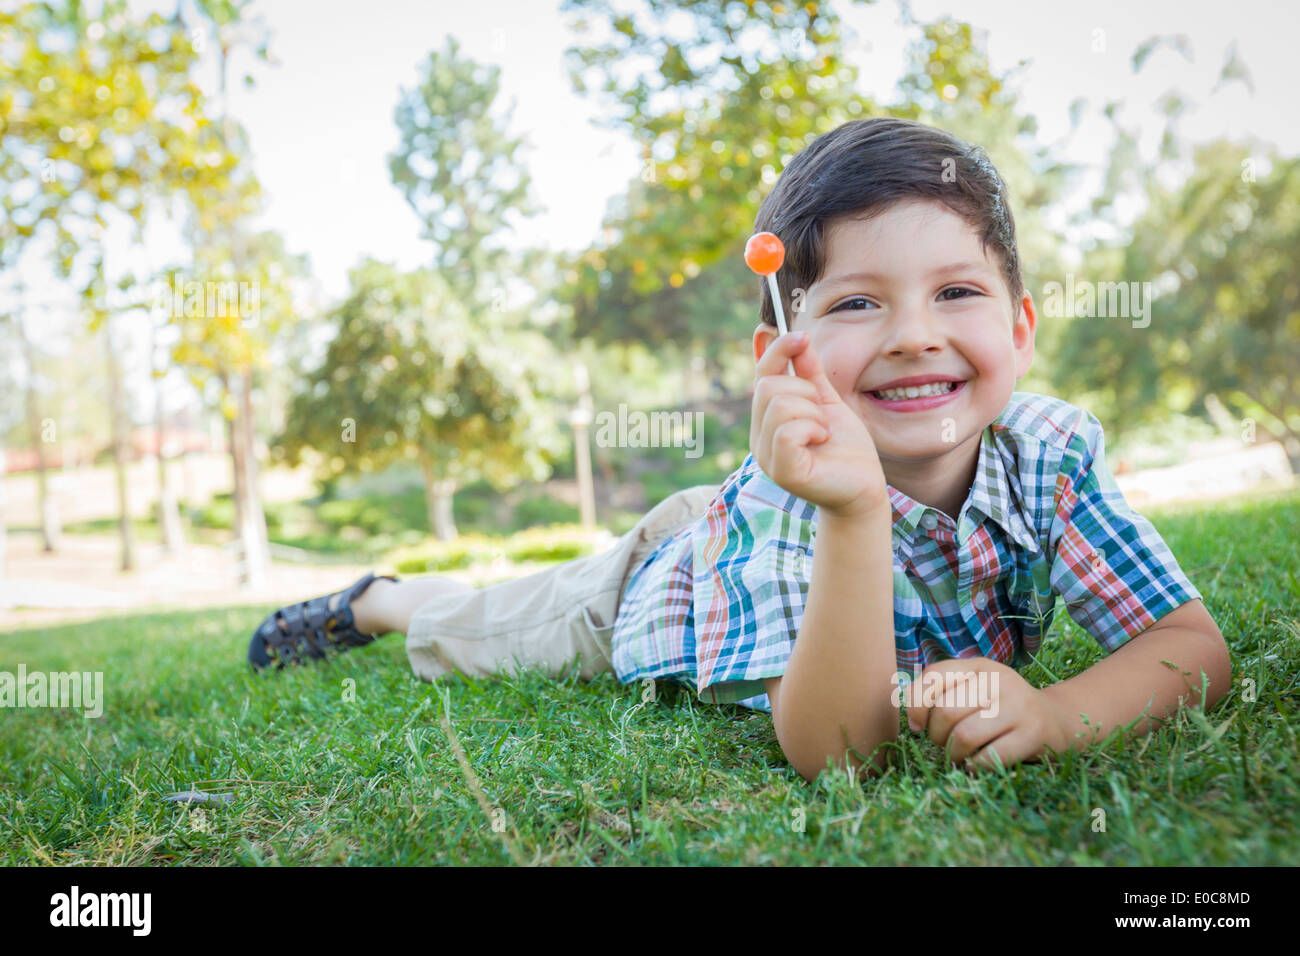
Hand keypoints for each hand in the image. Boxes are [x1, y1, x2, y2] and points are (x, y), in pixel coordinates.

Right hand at [749, 331, 887, 518]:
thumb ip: (809, 372)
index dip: (777, 350)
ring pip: (780, 405)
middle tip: (823, 416)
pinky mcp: (781, 471)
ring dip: (813, 413)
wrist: (864, 486)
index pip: (761, 375)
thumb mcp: (827, 401)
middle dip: (806, 392)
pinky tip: (822, 442)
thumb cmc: (846, 447)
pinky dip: (813, 429)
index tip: (800, 336)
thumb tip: (795, 335)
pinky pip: (788, 430)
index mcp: (767, 420)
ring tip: (824, 432)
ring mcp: (767, 456)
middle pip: (769, 386)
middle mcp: (760, 438)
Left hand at [903, 657, 1071, 770]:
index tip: (917, 725)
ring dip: (954, 754)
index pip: (932, 676)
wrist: (1057, 721)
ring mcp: (1019, 706)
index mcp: (979, 666)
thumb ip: (940, 692)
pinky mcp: (1034, 734)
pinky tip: (978, 763)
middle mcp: (999, 680)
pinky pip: (989, 757)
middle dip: (937, 735)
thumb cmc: (1001, 708)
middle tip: (946, 743)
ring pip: (965, 736)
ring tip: (961, 755)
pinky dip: (976, 766)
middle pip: (946, 711)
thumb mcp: (974, 689)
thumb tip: (909, 717)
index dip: (915, 705)